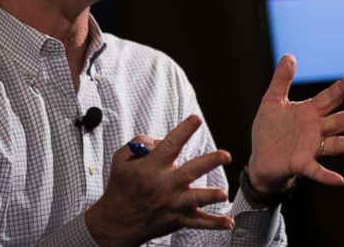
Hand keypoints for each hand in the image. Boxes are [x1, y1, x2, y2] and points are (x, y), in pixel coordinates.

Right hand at [85, 115, 233, 245]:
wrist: (115, 224)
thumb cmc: (120, 189)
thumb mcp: (121, 160)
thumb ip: (138, 143)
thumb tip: (158, 140)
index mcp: (151, 168)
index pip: (170, 146)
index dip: (184, 131)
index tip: (196, 119)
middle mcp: (164, 185)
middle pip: (190, 172)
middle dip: (209, 162)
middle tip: (226, 155)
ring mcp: (172, 204)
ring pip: (195, 199)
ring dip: (210, 196)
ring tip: (223, 193)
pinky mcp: (177, 219)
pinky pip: (198, 222)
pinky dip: (214, 223)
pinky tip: (228, 222)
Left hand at [248, 54, 343, 194]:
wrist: (259, 159)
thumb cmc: (268, 131)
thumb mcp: (272, 101)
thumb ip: (282, 80)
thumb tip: (289, 55)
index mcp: (310, 112)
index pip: (330, 98)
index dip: (341, 88)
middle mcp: (316, 129)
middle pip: (340, 120)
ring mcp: (311, 147)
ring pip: (337, 144)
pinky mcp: (301, 164)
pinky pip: (316, 170)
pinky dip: (327, 176)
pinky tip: (340, 180)